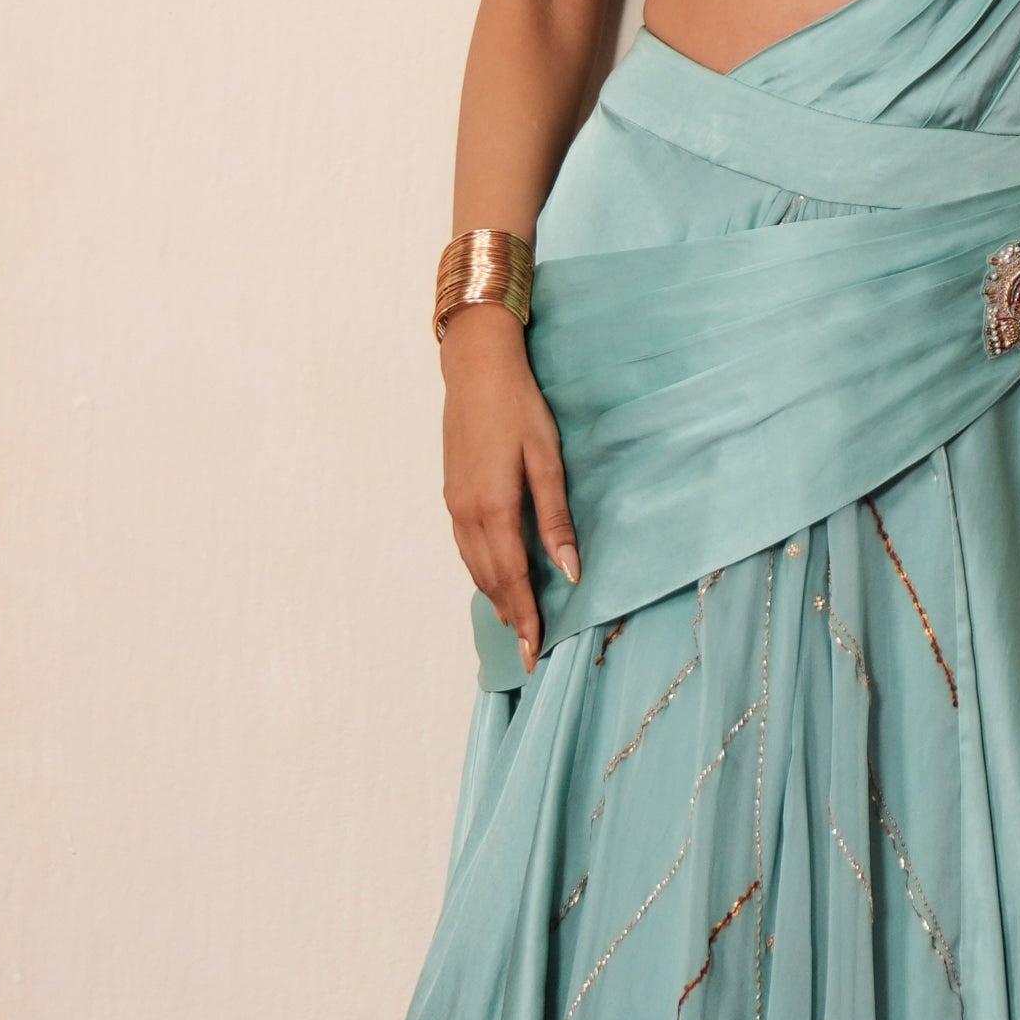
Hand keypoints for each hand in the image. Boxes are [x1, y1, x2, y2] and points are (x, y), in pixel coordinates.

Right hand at [441, 307, 577, 669]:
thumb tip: (569, 570)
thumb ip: (555, 518)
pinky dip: (482, 570)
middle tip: (527, 653)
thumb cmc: (518, 406)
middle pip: (489, 579)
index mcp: (493, 507)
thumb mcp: (547, 459)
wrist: (475, 367)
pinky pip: (466, 546)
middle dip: (510, 617)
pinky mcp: (451, 493)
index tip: (533, 652)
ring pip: (474, 565)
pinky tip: (496, 578)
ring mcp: (453, 504)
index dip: (524, 617)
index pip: (511, 578)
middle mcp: (466, 513)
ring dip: (495, 596)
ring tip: (516, 623)